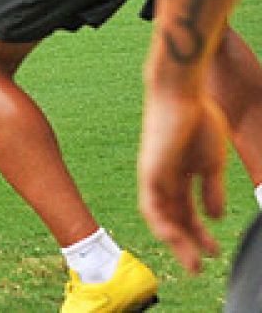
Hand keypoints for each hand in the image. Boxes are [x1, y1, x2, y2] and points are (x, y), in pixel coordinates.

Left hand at [139, 87, 227, 272]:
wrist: (184, 96)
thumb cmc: (199, 121)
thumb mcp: (211, 164)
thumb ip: (211, 190)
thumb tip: (215, 218)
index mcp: (180, 176)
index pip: (187, 212)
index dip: (199, 234)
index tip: (213, 253)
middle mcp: (163, 180)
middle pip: (173, 220)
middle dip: (186, 245)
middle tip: (198, 269)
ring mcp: (154, 177)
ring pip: (160, 218)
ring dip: (175, 242)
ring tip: (191, 262)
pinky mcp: (149, 172)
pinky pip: (151, 204)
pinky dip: (161, 222)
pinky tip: (174, 238)